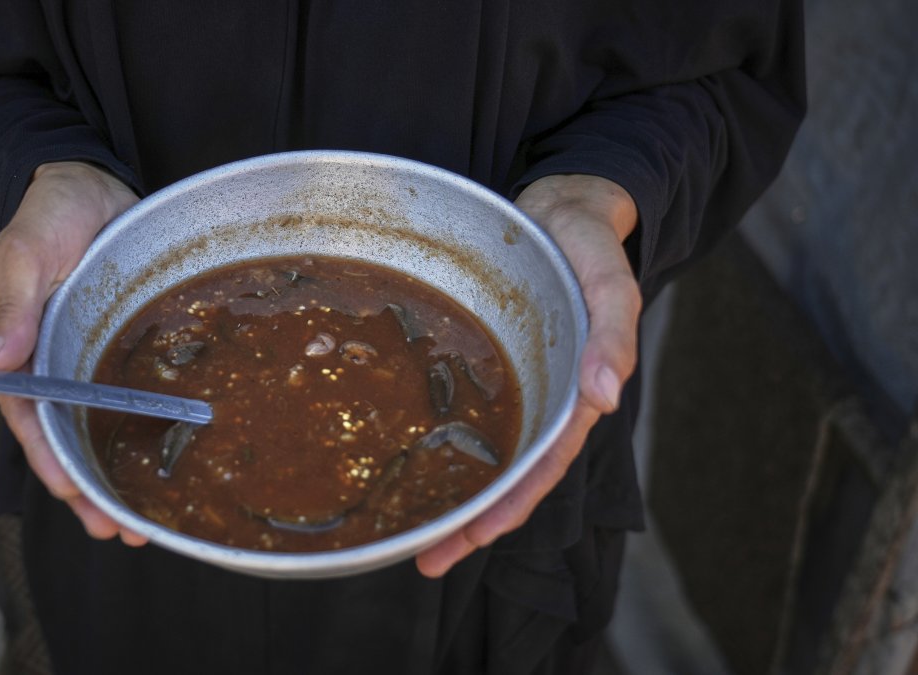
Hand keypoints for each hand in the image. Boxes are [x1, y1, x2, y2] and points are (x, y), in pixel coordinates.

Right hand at [0, 161, 147, 544]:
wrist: (89, 184)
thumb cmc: (49, 214)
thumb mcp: (27, 253)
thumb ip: (13, 308)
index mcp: (15, 350)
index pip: (28, 418)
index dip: (50, 458)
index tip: (74, 493)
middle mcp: (49, 365)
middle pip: (64, 439)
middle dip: (86, 489)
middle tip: (119, 531)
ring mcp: (84, 361)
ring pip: (96, 431)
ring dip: (114, 475)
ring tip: (142, 522)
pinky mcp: (117, 351)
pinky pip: (126, 402)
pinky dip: (141, 435)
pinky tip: (164, 463)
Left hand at [415, 174, 640, 576]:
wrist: (563, 207)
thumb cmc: (591, 245)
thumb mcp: (610, 282)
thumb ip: (612, 335)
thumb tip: (606, 398)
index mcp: (573, 392)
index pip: (542, 466)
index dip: (511, 506)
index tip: (473, 541)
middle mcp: (539, 396)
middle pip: (505, 474)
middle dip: (470, 521)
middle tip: (424, 559)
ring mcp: (510, 380)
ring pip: (480, 449)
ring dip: (450, 489)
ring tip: (405, 526)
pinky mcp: (484, 359)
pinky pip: (459, 408)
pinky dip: (438, 438)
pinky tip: (403, 453)